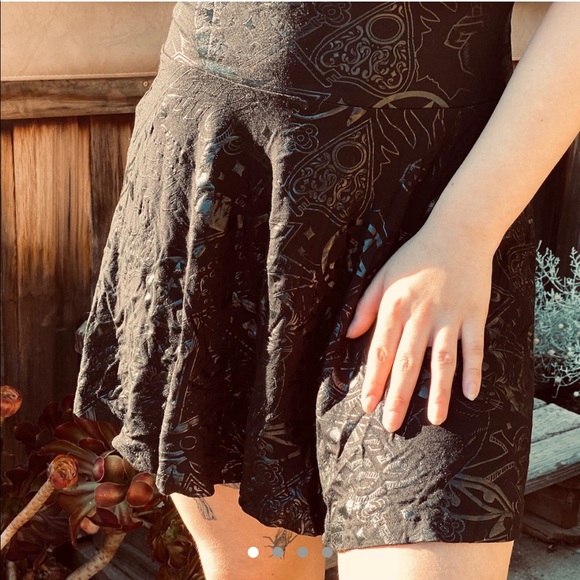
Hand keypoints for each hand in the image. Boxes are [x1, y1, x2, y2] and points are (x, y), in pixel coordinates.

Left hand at [345, 228, 493, 431]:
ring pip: (443, 360)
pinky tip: (471, 394)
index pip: (381, 350)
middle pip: (408, 362)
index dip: (374, 379)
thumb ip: (366, 307)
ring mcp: (451, 315)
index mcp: (395, 305)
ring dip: (438, 391)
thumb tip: (348, 336)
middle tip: (392, 425)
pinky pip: (475, 347)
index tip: (368, 405)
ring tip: (434, 420)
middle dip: (398, 396)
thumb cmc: (415, 256)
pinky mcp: (475, 314)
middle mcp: (422, 314)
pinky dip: (474, 370)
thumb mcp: (383, 275)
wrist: (458, 232)